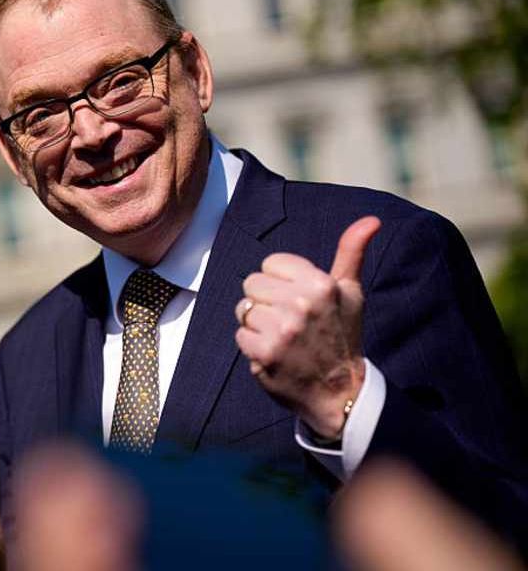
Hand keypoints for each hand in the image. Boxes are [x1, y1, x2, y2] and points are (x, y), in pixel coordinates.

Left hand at [234, 216, 381, 437]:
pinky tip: (274, 353)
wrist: (340, 391)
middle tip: (290, 321)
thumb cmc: (342, 335)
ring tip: (282, 337)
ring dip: (258, 325)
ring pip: (243, 309)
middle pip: (252, 284)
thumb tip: (371, 219)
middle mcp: (302, 304)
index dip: (281, 282)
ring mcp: (282, 329)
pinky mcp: (265, 352)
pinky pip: (240, 335)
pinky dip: (253, 346)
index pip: (270, 264)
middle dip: (266, 301)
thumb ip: (352, 252)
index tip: (299, 300)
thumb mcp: (351, 292)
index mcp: (321, 283)